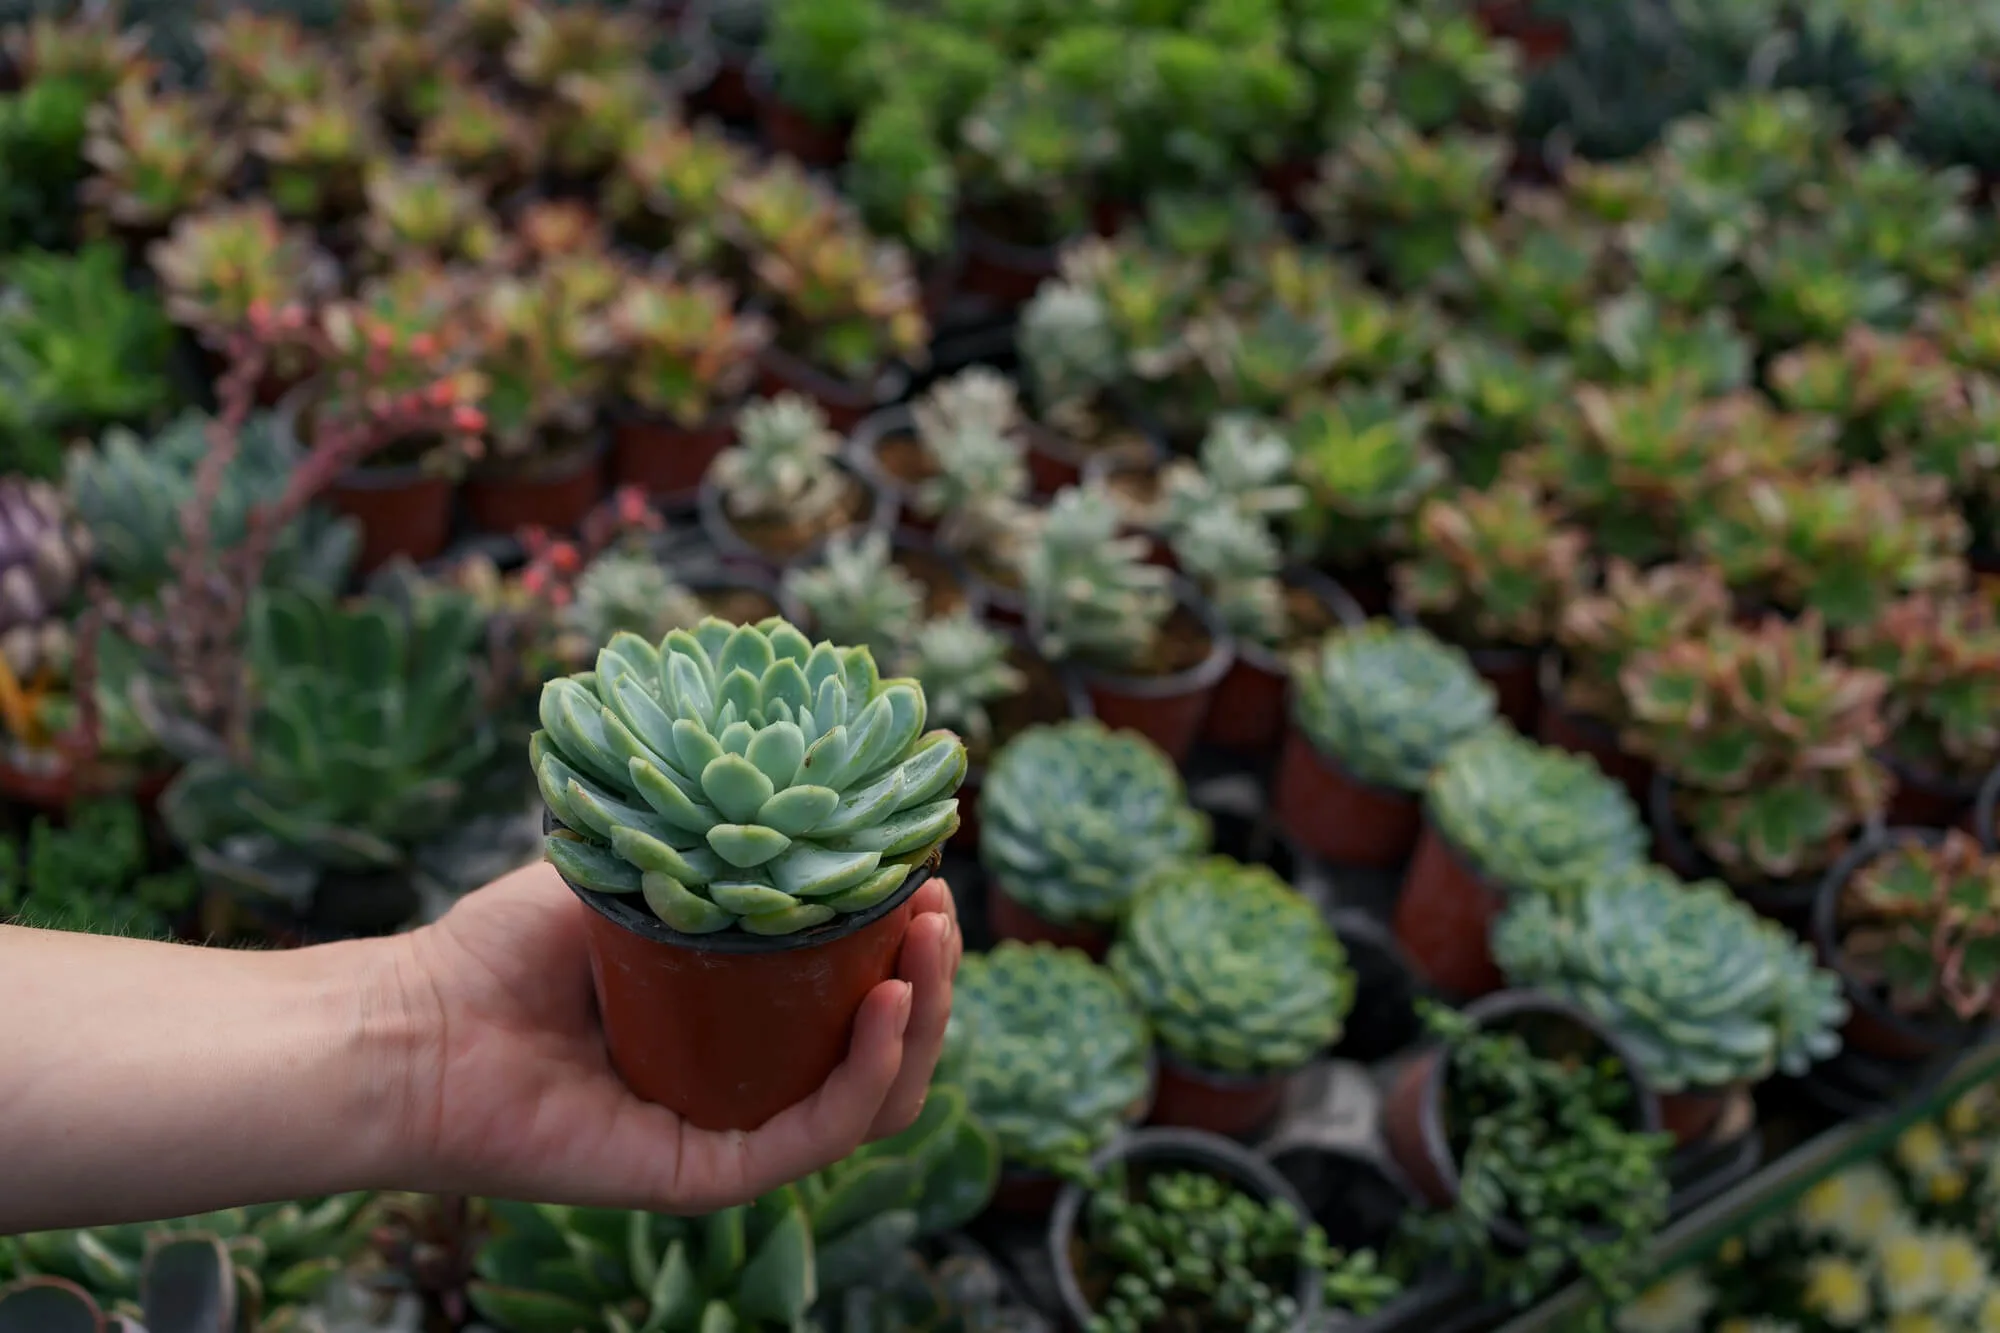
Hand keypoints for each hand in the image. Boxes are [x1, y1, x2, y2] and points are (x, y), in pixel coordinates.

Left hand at [384, 862, 960, 1213]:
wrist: (410, 1025)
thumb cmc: (497, 951)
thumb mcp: (632, 869)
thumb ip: (707, 843)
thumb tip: (795, 780)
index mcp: (734, 1025)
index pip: (853, 1000)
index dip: (904, 943)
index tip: (924, 873)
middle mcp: (741, 1083)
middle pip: (881, 1051)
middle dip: (934, 977)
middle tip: (939, 907)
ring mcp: (728, 1133)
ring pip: (870, 1099)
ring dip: (924, 1025)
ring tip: (929, 948)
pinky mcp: (705, 1174)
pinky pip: (818, 1132)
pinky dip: (870, 1071)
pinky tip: (891, 1002)